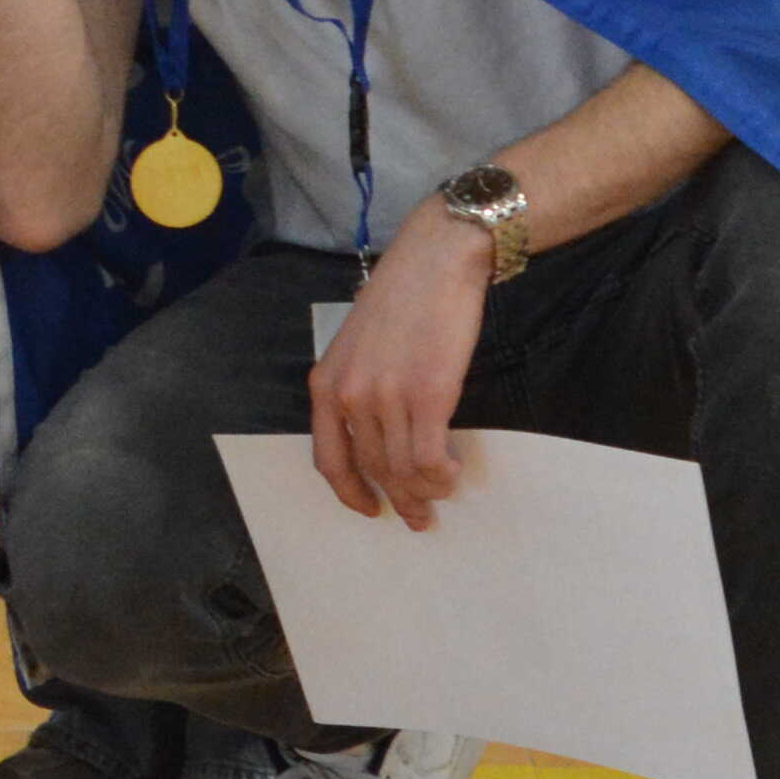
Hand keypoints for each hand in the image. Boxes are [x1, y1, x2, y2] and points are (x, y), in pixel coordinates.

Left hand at [307, 210, 489, 525]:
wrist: (435, 260)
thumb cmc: (402, 297)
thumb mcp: (358, 344)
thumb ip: (359, 386)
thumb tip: (381, 434)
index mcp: (326, 383)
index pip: (328, 458)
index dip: (348, 492)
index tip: (367, 508)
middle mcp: (350, 395)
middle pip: (372, 469)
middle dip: (397, 499)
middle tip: (419, 517)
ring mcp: (387, 397)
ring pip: (403, 469)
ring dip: (425, 492)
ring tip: (441, 497)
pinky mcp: (427, 394)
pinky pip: (430, 457)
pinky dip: (442, 474)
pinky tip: (453, 472)